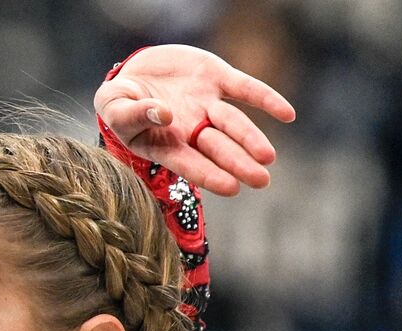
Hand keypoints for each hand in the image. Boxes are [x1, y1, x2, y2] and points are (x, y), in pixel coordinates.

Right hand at [93, 44, 295, 196]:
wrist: (134, 71)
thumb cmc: (119, 101)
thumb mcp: (114, 107)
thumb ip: (134, 115)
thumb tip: (165, 114)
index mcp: (166, 144)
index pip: (190, 164)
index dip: (210, 175)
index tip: (231, 187)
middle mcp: (191, 128)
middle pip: (218, 148)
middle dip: (238, 163)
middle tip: (261, 180)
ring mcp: (206, 103)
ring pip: (233, 123)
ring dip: (251, 139)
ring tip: (268, 157)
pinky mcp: (216, 76)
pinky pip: (246, 89)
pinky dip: (267, 99)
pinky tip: (288, 114)